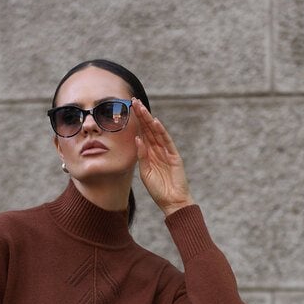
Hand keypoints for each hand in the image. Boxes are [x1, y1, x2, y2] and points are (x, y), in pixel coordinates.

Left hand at [132, 98, 194, 216]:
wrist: (172, 202)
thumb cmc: (158, 190)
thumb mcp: (145, 172)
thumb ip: (141, 156)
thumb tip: (136, 139)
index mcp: (149, 153)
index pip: (142, 133)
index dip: (136, 121)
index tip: (129, 109)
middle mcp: (158, 150)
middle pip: (149, 129)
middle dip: (141, 115)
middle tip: (134, 101)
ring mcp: (167, 152)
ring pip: (156, 132)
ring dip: (149, 120)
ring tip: (141, 108)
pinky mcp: (174, 156)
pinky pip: (167, 142)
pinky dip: (161, 132)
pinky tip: (155, 123)